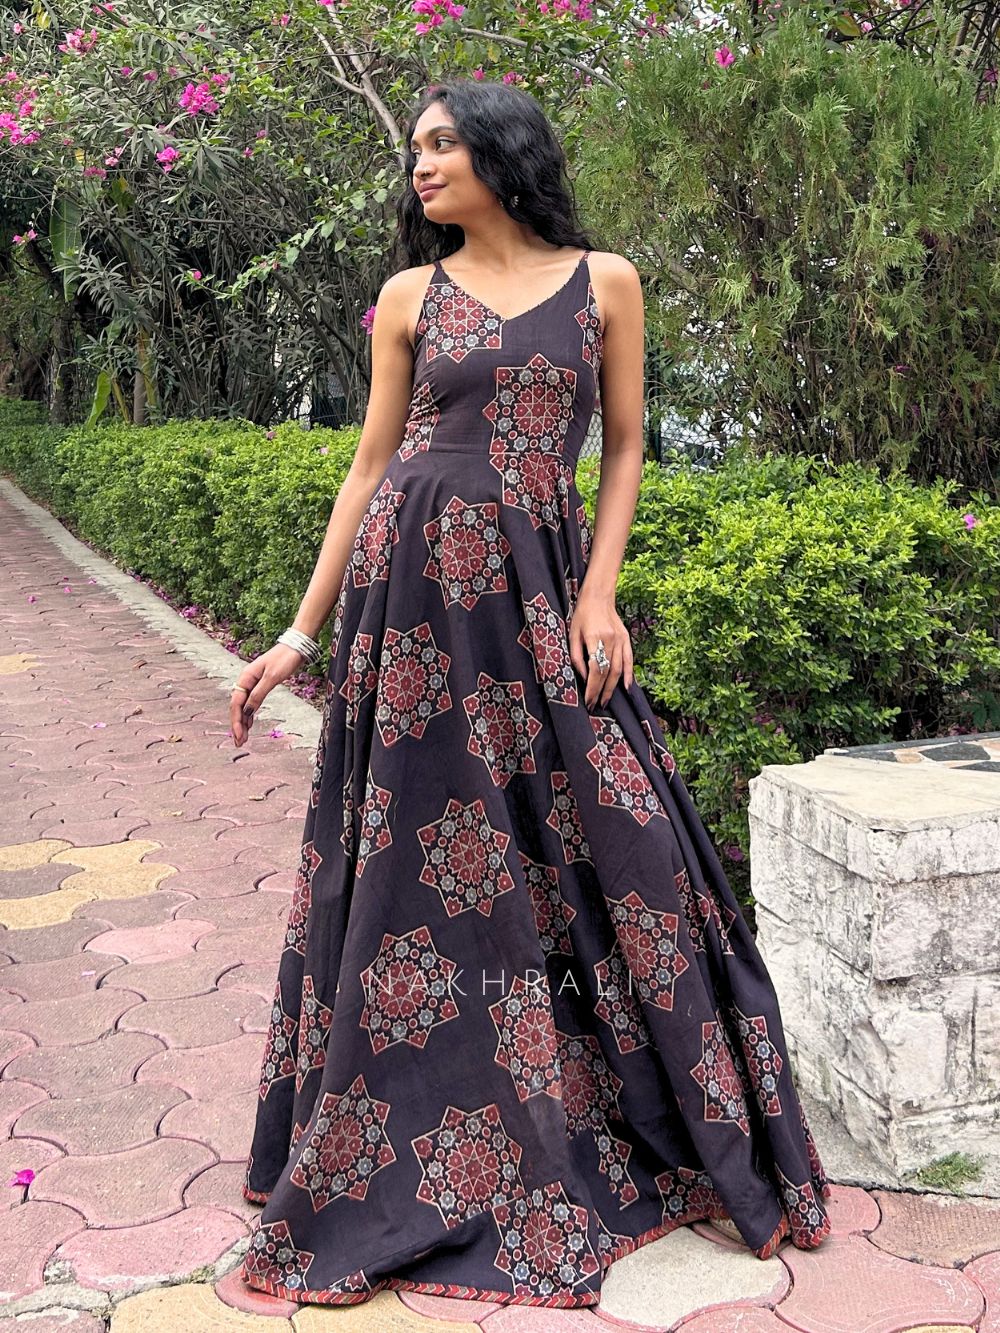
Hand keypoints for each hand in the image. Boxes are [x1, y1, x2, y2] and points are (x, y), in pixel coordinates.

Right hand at [230, 643, 308, 746]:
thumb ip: (258, 694)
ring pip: (244, 706)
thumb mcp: (272, 678)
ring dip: (243, 722)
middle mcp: (246, 681)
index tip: (239, 736)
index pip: (236, 704)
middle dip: (237, 725)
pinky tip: (249, 725)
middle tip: (239, 743)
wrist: (297, 647)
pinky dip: (250, 715)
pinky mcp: (262, 685)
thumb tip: (248, 712)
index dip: (236, 721)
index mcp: (245, 678)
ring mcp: (253, 683)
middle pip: (237, 707)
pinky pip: (252, 703)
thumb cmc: (284, 659)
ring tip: (243, 738)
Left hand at [568, 587, 633, 710]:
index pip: (595, 669)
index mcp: (594, 638)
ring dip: (613, 687)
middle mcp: (610, 640)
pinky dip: (629, 674)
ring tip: (606, 701)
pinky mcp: (626, 638)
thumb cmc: (581, 615)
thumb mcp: (572, 634)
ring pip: (618, 669)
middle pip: (608, 672)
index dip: (592, 688)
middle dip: (601, 692)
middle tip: (596, 706)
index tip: (588, 700)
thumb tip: (583, 677)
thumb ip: (576, 656)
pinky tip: (627, 687)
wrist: (598, 596)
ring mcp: (620, 639)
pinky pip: (629, 659)